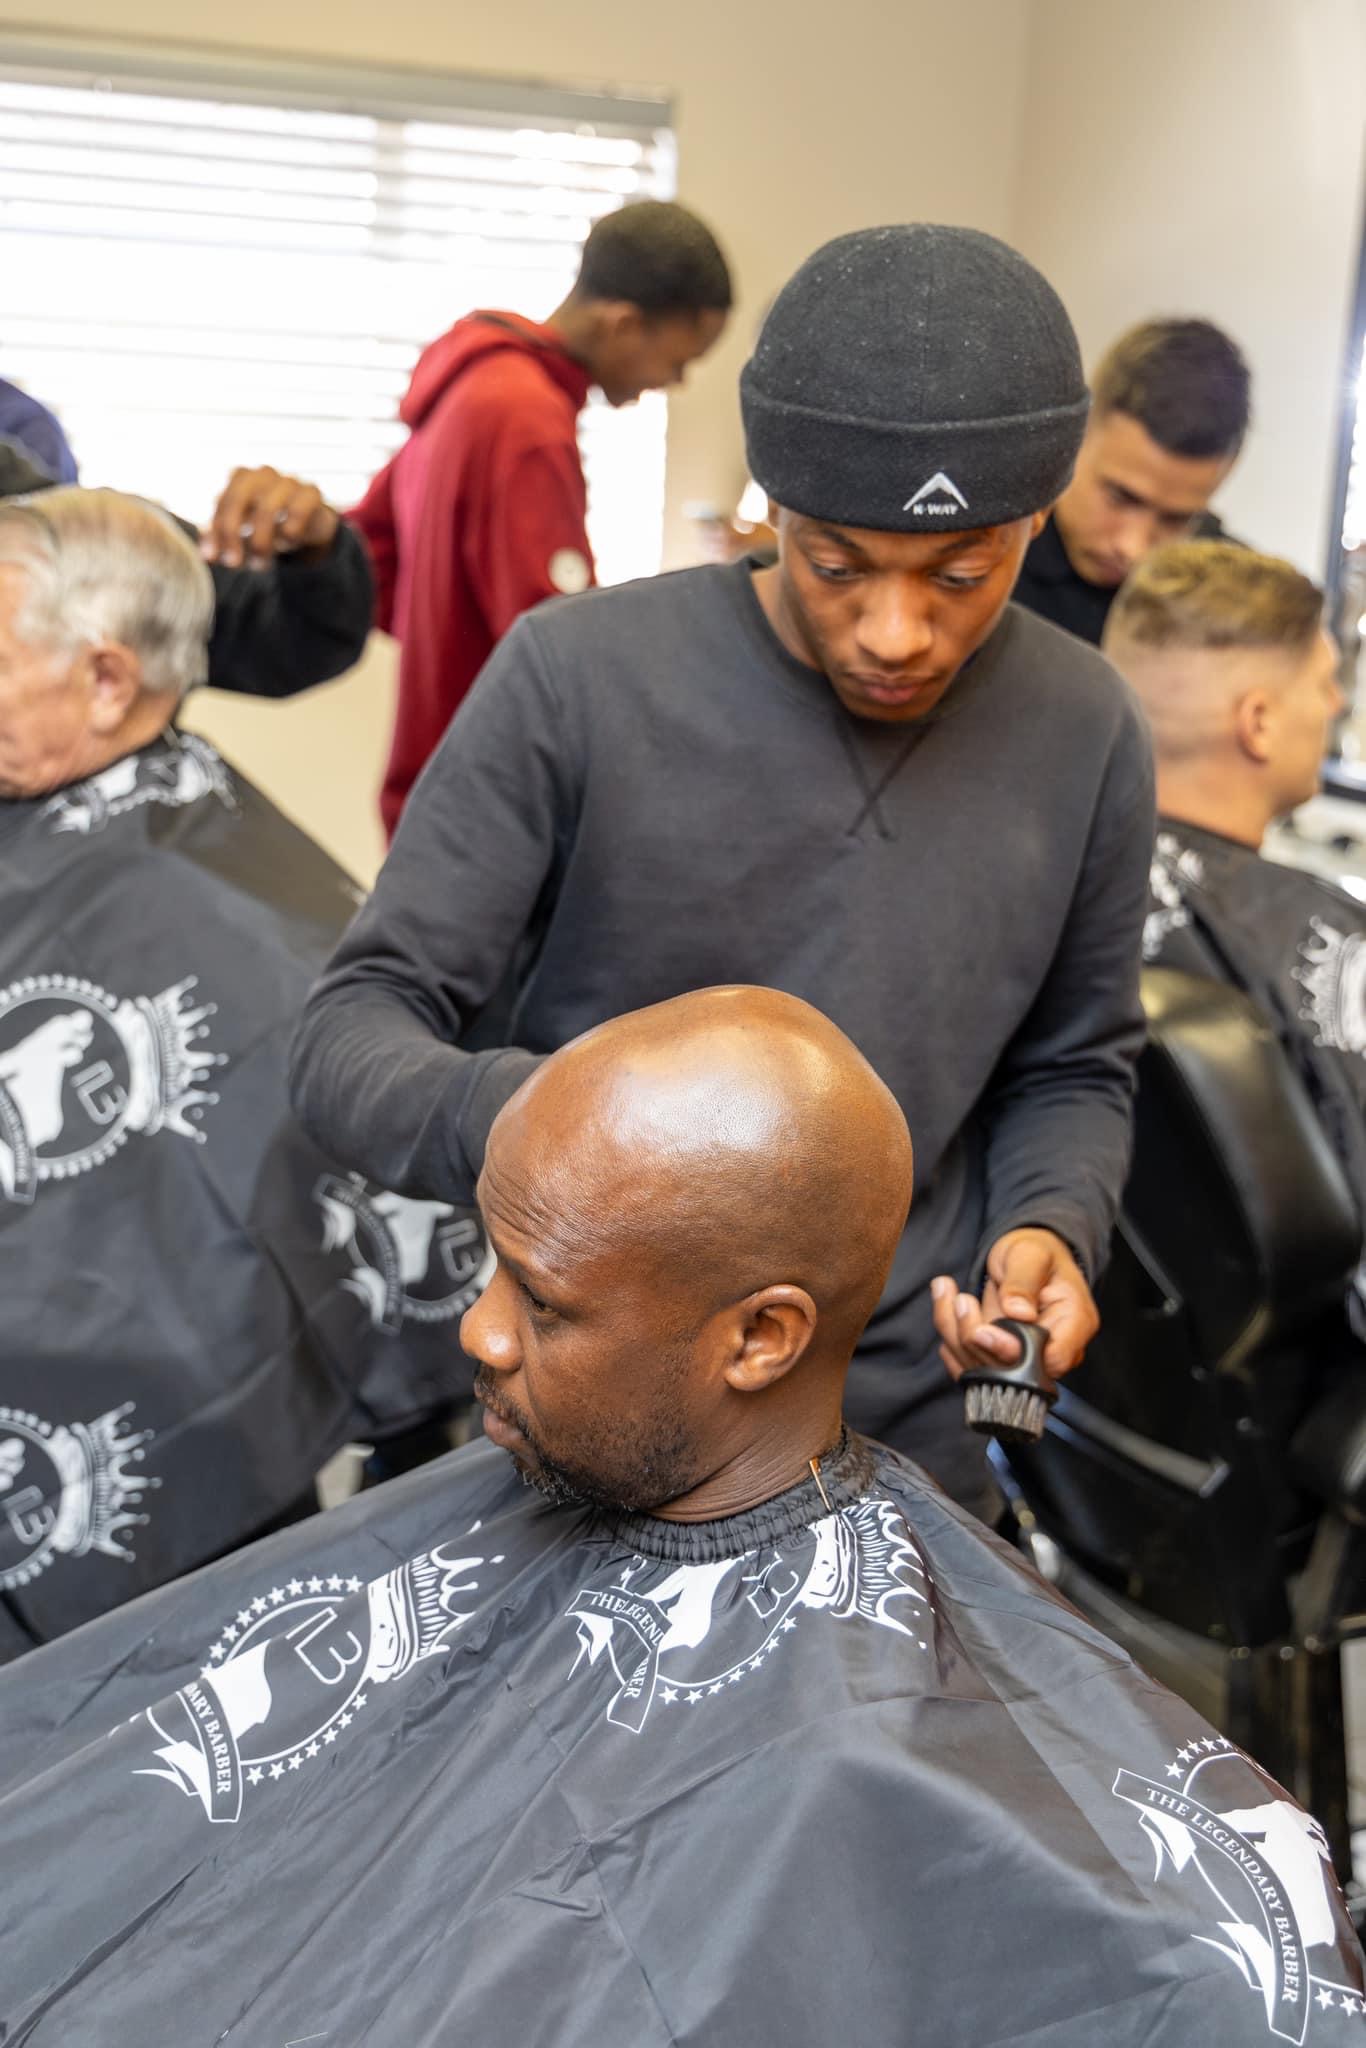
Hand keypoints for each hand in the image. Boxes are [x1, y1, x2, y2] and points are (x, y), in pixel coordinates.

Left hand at [201, 466, 337, 567]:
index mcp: (240, 478)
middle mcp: (262, 474)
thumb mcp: (242, 534)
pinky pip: (297, 512)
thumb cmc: (268, 526)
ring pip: (266, 508)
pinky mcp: (311, 492)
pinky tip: (288, 544)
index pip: (220, 502)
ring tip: (260, 563)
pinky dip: (289, 532)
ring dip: (260, 542)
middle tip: (233, 562)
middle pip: (237, 498)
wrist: (309, 523)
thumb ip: (221, 541)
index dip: (214, 531)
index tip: (213, 558)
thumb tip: (206, 556)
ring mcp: (287, 480)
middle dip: (232, 533)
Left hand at [930, 1227, 1098, 1382]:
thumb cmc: (1035, 1253)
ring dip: (955, 1333)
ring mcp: (1028, 1360)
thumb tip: (1018, 1311)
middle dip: (974, 1337)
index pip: (1050, 1360)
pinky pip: (969, 1364)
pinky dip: (951, 1339)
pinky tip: (947, 1309)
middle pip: (1010, 1370)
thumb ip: (1024, 1281)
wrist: (1025, 1258)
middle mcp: (1054, 1349)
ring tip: (946, 1292)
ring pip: (982, 1368)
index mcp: (1075, 1324)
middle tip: (959, 1300)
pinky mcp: (1002, 1361)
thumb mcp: (1030, 1253)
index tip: (984, 1329)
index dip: (1013, 1352)